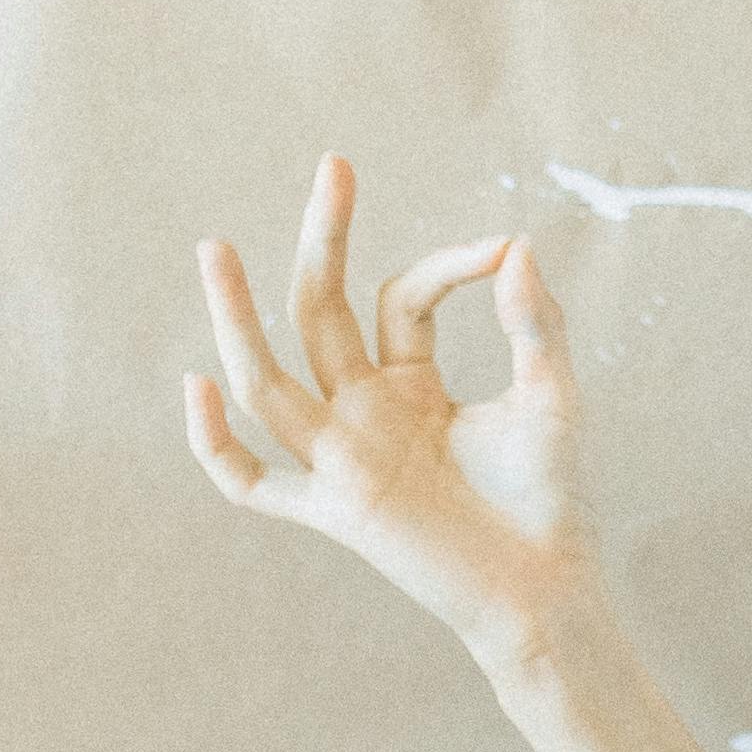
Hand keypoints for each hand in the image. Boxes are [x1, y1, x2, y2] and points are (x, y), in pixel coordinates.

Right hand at [185, 155, 595, 668]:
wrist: (548, 586)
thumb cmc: (552, 496)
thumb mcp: (550, 394)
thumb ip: (533, 323)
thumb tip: (516, 243)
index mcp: (411, 383)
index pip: (402, 298)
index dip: (447, 264)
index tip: (500, 250)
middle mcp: (365, 412)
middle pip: (320, 312)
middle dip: (324, 240)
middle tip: (335, 165)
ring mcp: (342, 458)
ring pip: (268, 379)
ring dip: (236, 317)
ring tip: (214, 247)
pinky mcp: (335, 510)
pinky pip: (253, 483)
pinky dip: (218, 443)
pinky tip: (198, 386)